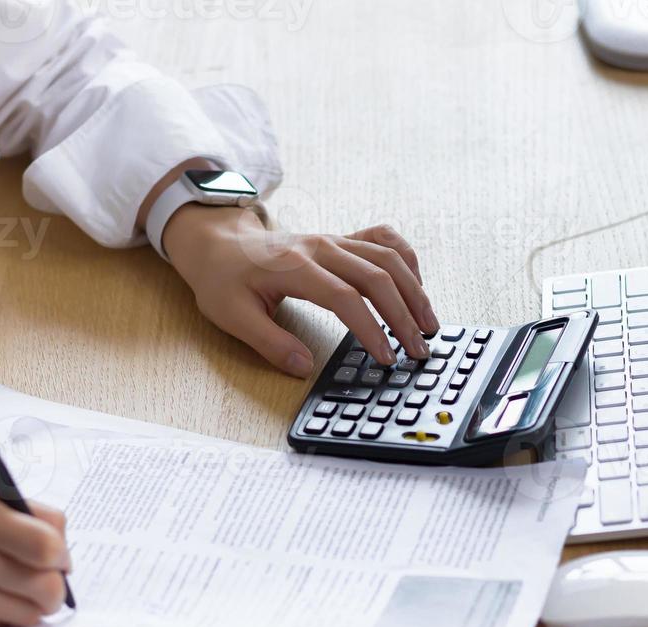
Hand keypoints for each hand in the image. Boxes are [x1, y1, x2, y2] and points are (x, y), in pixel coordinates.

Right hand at [0, 489, 71, 626]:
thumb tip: (62, 541)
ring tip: (10, 588)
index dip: (61, 554)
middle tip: (42, 578)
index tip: (56, 556)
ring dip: (30, 604)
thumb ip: (15, 512)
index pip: (47, 545)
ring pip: (28, 614)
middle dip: (53, 586)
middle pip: (46, 587)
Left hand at [164, 205, 439, 377]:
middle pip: (376, 275)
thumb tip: (304, 367)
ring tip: (429, 324)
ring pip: (387, 256)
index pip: (344, 298)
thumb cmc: (224, 279)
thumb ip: (269, 342)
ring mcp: (334, 240)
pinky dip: (406, 259)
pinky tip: (415, 286)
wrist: (218, 241)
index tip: (386, 358)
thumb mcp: (232, 316)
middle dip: (403, 315)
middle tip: (418, 350)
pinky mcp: (341, 240)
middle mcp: (321, 247)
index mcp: (294, 266)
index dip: (370, 329)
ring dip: (414, 290)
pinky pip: (383, 239)